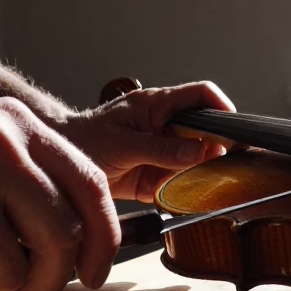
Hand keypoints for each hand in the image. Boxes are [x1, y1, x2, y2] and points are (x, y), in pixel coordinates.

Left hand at [58, 81, 235, 200]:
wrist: (56, 167)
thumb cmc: (82, 142)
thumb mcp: (122, 146)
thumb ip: (161, 149)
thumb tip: (202, 151)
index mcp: (156, 105)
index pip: (201, 95)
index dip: (222, 108)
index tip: (234, 131)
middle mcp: (163, 125)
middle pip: (205, 130)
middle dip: (217, 147)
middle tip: (223, 165)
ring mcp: (161, 149)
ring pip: (196, 159)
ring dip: (201, 172)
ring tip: (198, 182)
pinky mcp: (155, 174)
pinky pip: (180, 181)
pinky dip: (183, 190)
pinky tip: (179, 195)